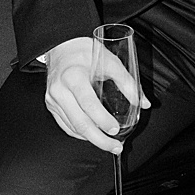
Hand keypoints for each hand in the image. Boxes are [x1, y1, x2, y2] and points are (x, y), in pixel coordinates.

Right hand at [40, 36, 149, 153]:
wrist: (62, 48)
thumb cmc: (85, 53)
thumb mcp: (110, 62)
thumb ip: (127, 82)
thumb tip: (142, 103)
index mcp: (73, 76)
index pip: (88, 104)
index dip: (102, 120)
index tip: (115, 129)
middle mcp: (60, 90)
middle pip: (79, 122)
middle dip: (99, 139)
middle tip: (115, 146)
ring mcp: (53, 100)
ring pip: (72, 127)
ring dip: (91, 139)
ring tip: (109, 144)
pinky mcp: (51, 106)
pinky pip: (66, 125)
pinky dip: (80, 134)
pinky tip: (93, 136)